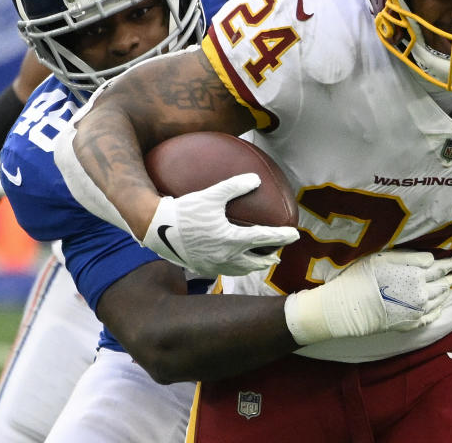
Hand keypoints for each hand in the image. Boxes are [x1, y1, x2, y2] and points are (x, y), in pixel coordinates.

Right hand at [141, 173, 299, 276]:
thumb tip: (256, 179)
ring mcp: (213, 265)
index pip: (265, 239)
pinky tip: (231, 262)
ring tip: (259, 262)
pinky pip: (224, 271)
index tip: (295, 235)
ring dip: (253, 266)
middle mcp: (226, 257)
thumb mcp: (211, 194)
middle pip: (256, 262)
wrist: (156, 230)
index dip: (282, 237)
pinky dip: (235, 268)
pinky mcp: (201, 269)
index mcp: (232, 240)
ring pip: (240, 270)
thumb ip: (235, 186)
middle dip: (269, 258)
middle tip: (278, 254)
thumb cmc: (184, 210)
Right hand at [284, 250, 451, 345]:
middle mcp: (422, 294)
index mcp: (416, 275)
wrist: (350, 307)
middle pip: (442, 284)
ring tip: (450, 286)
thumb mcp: (384, 258)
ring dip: (446, 292)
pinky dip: (439, 310)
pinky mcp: (410, 323)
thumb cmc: (363, 277)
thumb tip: (431, 259)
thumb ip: (410, 257)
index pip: (440, 267)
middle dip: (451, 276)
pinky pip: (431, 317)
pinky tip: (440, 307)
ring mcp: (418, 311)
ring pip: (439, 300)